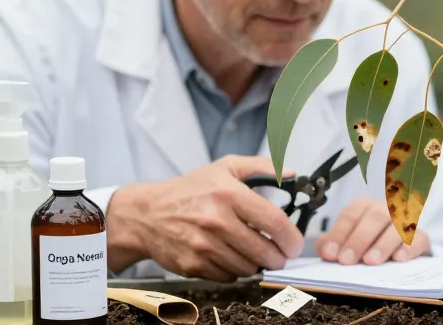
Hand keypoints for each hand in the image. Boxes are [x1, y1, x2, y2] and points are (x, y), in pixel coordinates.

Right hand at [105, 154, 302, 280]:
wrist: (147, 214)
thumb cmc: (189, 190)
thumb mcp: (225, 167)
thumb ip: (262, 167)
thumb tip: (292, 173)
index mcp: (228, 194)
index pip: (273, 221)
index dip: (291, 238)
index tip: (295, 245)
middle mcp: (216, 220)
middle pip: (264, 251)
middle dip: (278, 257)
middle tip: (279, 256)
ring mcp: (203, 245)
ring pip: (248, 267)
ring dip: (256, 264)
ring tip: (253, 254)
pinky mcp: (193, 265)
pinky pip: (228, 276)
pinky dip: (235, 271)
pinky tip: (231, 257)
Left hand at [314, 196, 429, 264]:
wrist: (398, 245)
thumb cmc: (368, 241)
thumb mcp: (347, 240)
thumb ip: (332, 243)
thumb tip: (324, 249)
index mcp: (364, 207)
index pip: (351, 215)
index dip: (339, 234)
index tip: (330, 254)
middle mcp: (385, 209)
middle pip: (374, 217)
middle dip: (359, 239)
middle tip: (347, 260)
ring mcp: (405, 221)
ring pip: (396, 226)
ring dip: (382, 244)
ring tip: (370, 261)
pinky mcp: (420, 237)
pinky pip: (418, 239)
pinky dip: (408, 248)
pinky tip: (397, 259)